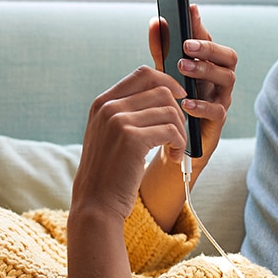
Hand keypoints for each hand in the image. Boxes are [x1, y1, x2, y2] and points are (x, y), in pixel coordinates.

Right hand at [72, 65, 188, 223]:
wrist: (96, 204)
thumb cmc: (108, 173)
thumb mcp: (109, 135)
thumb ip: (126, 113)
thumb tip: (164, 94)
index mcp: (102, 103)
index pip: (143, 74)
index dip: (167, 81)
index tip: (179, 98)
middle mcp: (108, 107)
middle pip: (161, 91)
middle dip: (178, 113)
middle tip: (178, 135)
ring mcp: (118, 121)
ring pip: (170, 111)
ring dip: (181, 131)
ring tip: (176, 150)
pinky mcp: (132, 139)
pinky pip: (171, 130)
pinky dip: (179, 144)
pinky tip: (174, 158)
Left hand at [146, 4, 236, 167]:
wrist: (173, 142)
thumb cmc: (172, 102)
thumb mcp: (164, 74)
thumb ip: (162, 50)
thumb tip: (156, 22)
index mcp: (209, 64)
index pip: (209, 40)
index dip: (201, 25)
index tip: (190, 9)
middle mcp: (219, 79)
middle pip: (229, 57)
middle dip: (209, 48)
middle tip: (187, 45)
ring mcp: (221, 99)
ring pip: (227, 79)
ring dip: (206, 70)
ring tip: (183, 67)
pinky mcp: (217, 122)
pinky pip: (218, 110)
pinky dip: (202, 105)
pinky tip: (185, 102)